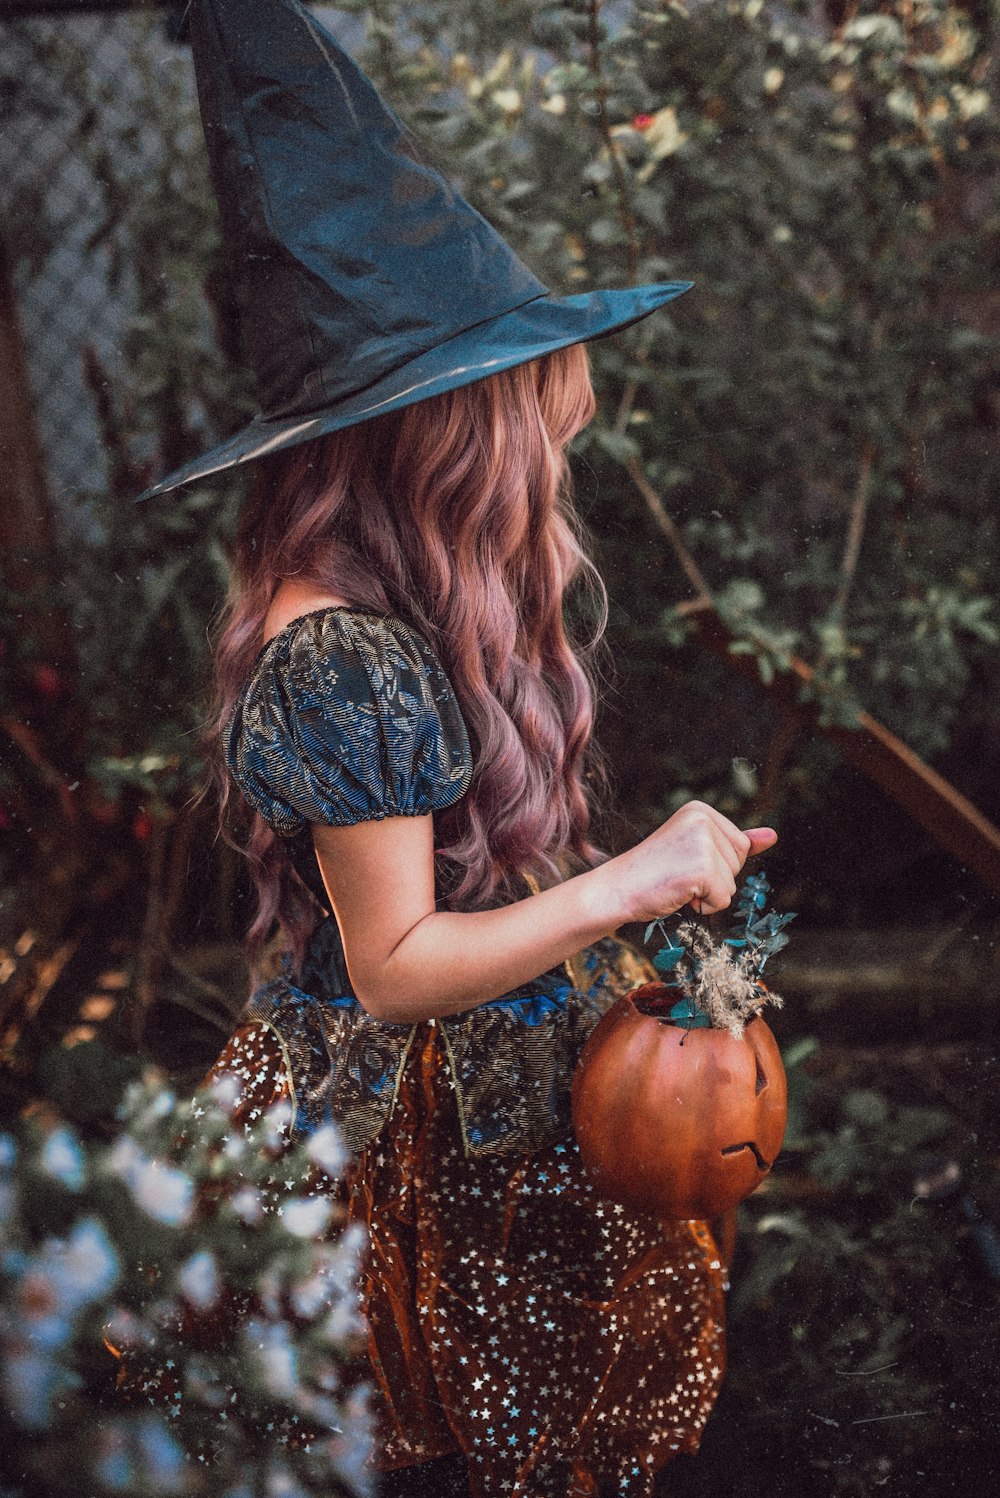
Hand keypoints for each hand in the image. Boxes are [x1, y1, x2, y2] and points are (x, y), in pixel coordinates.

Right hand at [606, 800, 777, 926]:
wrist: (618, 889)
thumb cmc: (654, 872)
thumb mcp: (695, 851)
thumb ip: (734, 843)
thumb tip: (773, 836)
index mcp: (700, 810)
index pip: (740, 845)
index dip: (716, 864)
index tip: (683, 861)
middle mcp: (703, 820)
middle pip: (739, 862)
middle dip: (715, 878)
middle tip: (678, 874)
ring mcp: (702, 843)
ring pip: (732, 883)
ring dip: (708, 894)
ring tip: (677, 883)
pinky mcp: (701, 869)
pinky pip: (723, 899)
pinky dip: (704, 906)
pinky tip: (679, 894)